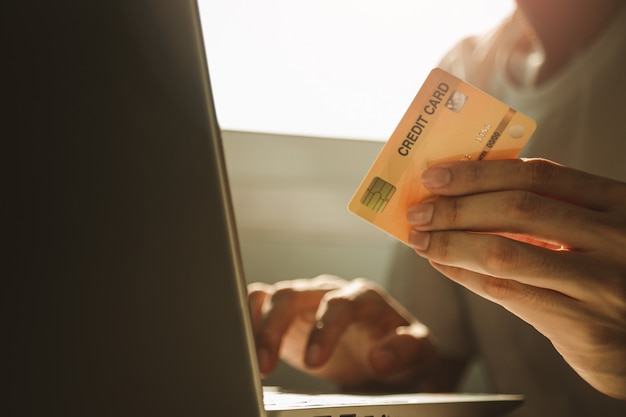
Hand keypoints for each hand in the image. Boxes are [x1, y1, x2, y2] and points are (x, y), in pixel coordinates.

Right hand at [248, 275, 441, 390]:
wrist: (384, 348)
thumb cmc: (400, 346)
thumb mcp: (420, 351)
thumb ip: (406, 350)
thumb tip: (379, 358)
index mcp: (362, 296)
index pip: (338, 302)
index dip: (323, 328)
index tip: (314, 361)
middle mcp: (330, 291)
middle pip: (294, 293)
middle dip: (276, 326)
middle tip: (267, 363)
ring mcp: (306, 300)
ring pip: (272, 296)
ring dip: (257, 324)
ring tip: (253, 359)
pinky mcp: (287, 313)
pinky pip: (260, 303)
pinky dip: (248, 317)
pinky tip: (244, 344)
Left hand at [407, 158, 625, 399]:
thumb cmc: (605, 275)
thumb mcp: (594, 231)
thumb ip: (549, 209)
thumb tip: (465, 193)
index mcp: (617, 203)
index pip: (538, 176)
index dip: (479, 173)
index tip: (435, 175)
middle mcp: (615, 238)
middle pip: (517, 208)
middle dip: (456, 208)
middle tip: (418, 211)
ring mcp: (600, 283)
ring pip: (504, 252)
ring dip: (451, 243)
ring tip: (421, 239)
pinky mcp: (582, 324)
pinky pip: (505, 292)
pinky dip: (465, 275)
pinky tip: (443, 265)